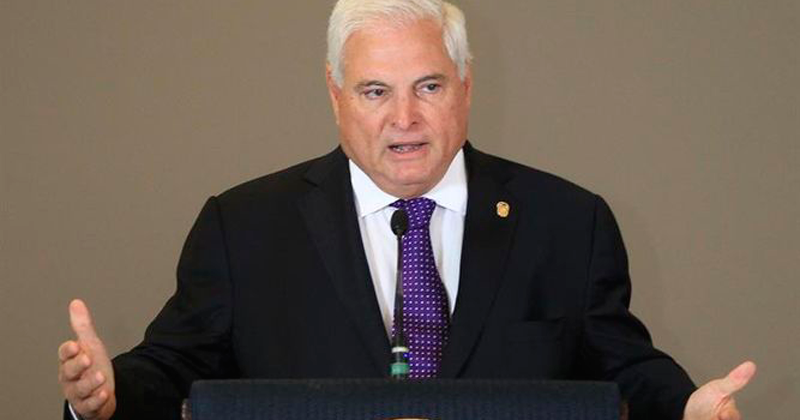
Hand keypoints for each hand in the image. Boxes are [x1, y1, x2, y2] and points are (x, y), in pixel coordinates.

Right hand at [58, 299, 116, 419]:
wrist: (99, 390)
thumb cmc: (91, 366)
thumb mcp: (89, 344)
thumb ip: (82, 326)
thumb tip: (76, 303)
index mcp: (69, 361)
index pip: (64, 354)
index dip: (68, 350)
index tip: (75, 345)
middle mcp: (70, 378)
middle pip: (69, 372)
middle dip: (77, 365)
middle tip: (87, 359)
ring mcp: (78, 393)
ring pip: (80, 389)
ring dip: (89, 383)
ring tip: (100, 377)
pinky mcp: (87, 406)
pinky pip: (90, 405)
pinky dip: (96, 400)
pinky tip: (104, 394)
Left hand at [683, 361, 755, 419]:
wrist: (683, 410)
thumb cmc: (703, 400)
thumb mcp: (719, 388)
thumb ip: (735, 380)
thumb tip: (750, 365)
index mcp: (732, 415)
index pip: (734, 417)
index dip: (727, 415)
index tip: (722, 413)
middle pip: (730, 418)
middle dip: (717, 417)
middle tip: (712, 415)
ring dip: (709, 418)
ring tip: (705, 417)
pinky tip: (703, 418)